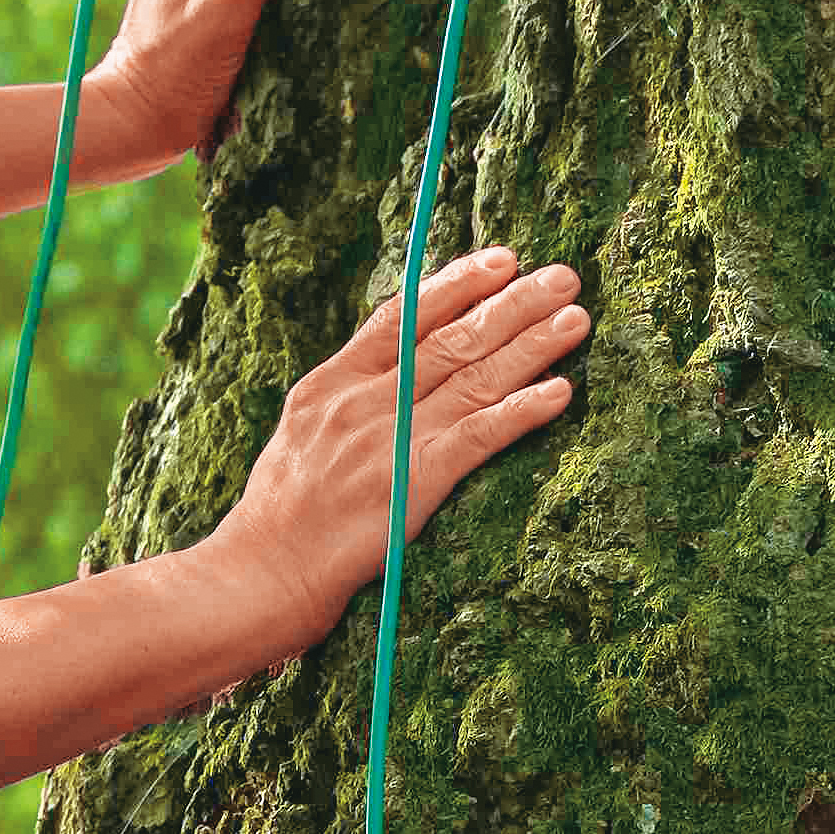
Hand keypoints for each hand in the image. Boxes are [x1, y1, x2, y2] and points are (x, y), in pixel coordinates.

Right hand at [201, 246, 588, 666]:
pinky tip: (560, 391)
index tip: (502, 259)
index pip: (403, 316)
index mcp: (330, 383)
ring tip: (576, 318)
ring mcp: (389, 440)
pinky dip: (523, 410)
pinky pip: (480, 436)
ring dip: (532, 344)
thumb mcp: (299, 436)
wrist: (258, 574)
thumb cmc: (278, 517)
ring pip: (473, 378)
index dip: (457, 283)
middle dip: (512, 303)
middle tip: (563, 276)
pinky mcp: (414, 483)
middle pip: (450, 338)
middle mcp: (362, 400)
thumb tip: (388, 372)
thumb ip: (344, 401)